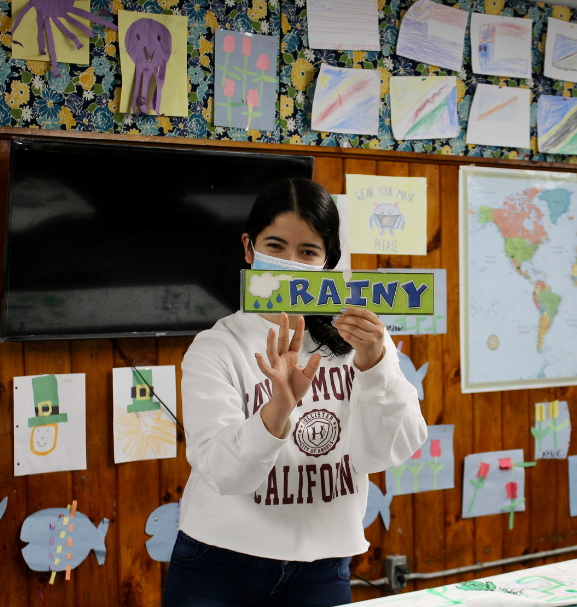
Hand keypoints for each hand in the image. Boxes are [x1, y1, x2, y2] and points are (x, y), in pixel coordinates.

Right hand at [256, 313, 320, 437]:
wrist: (288, 403)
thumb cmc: (296, 388)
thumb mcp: (308, 376)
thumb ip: (312, 366)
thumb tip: (318, 354)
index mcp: (292, 357)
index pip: (296, 340)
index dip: (298, 330)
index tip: (301, 317)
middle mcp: (283, 359)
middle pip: (283, 341)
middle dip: (283, 328)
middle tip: (283, 314)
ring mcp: (277, 367)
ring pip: (273, 351)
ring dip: (272, 342)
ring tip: (272, 331)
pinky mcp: (274, 376)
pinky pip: (266, 369)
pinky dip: (261, 362)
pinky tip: (258, 355)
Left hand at [332, 308, 384, 371]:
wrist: (372, 359)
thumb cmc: (370, 341)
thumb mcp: (372, 330)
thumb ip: (363, 321)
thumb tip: (345, 313)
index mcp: (379, 324)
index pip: (365, 313)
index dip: (353, 310)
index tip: (343, 310)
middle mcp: (377, 331)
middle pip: (358, 320)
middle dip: (345, 318)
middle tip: (336, 317)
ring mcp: (371, 340)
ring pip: (353, 329)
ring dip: (342, 325)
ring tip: (335, 323)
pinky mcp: (363, 347)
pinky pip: (350, 337)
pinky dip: (343, 333)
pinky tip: (339, 330)